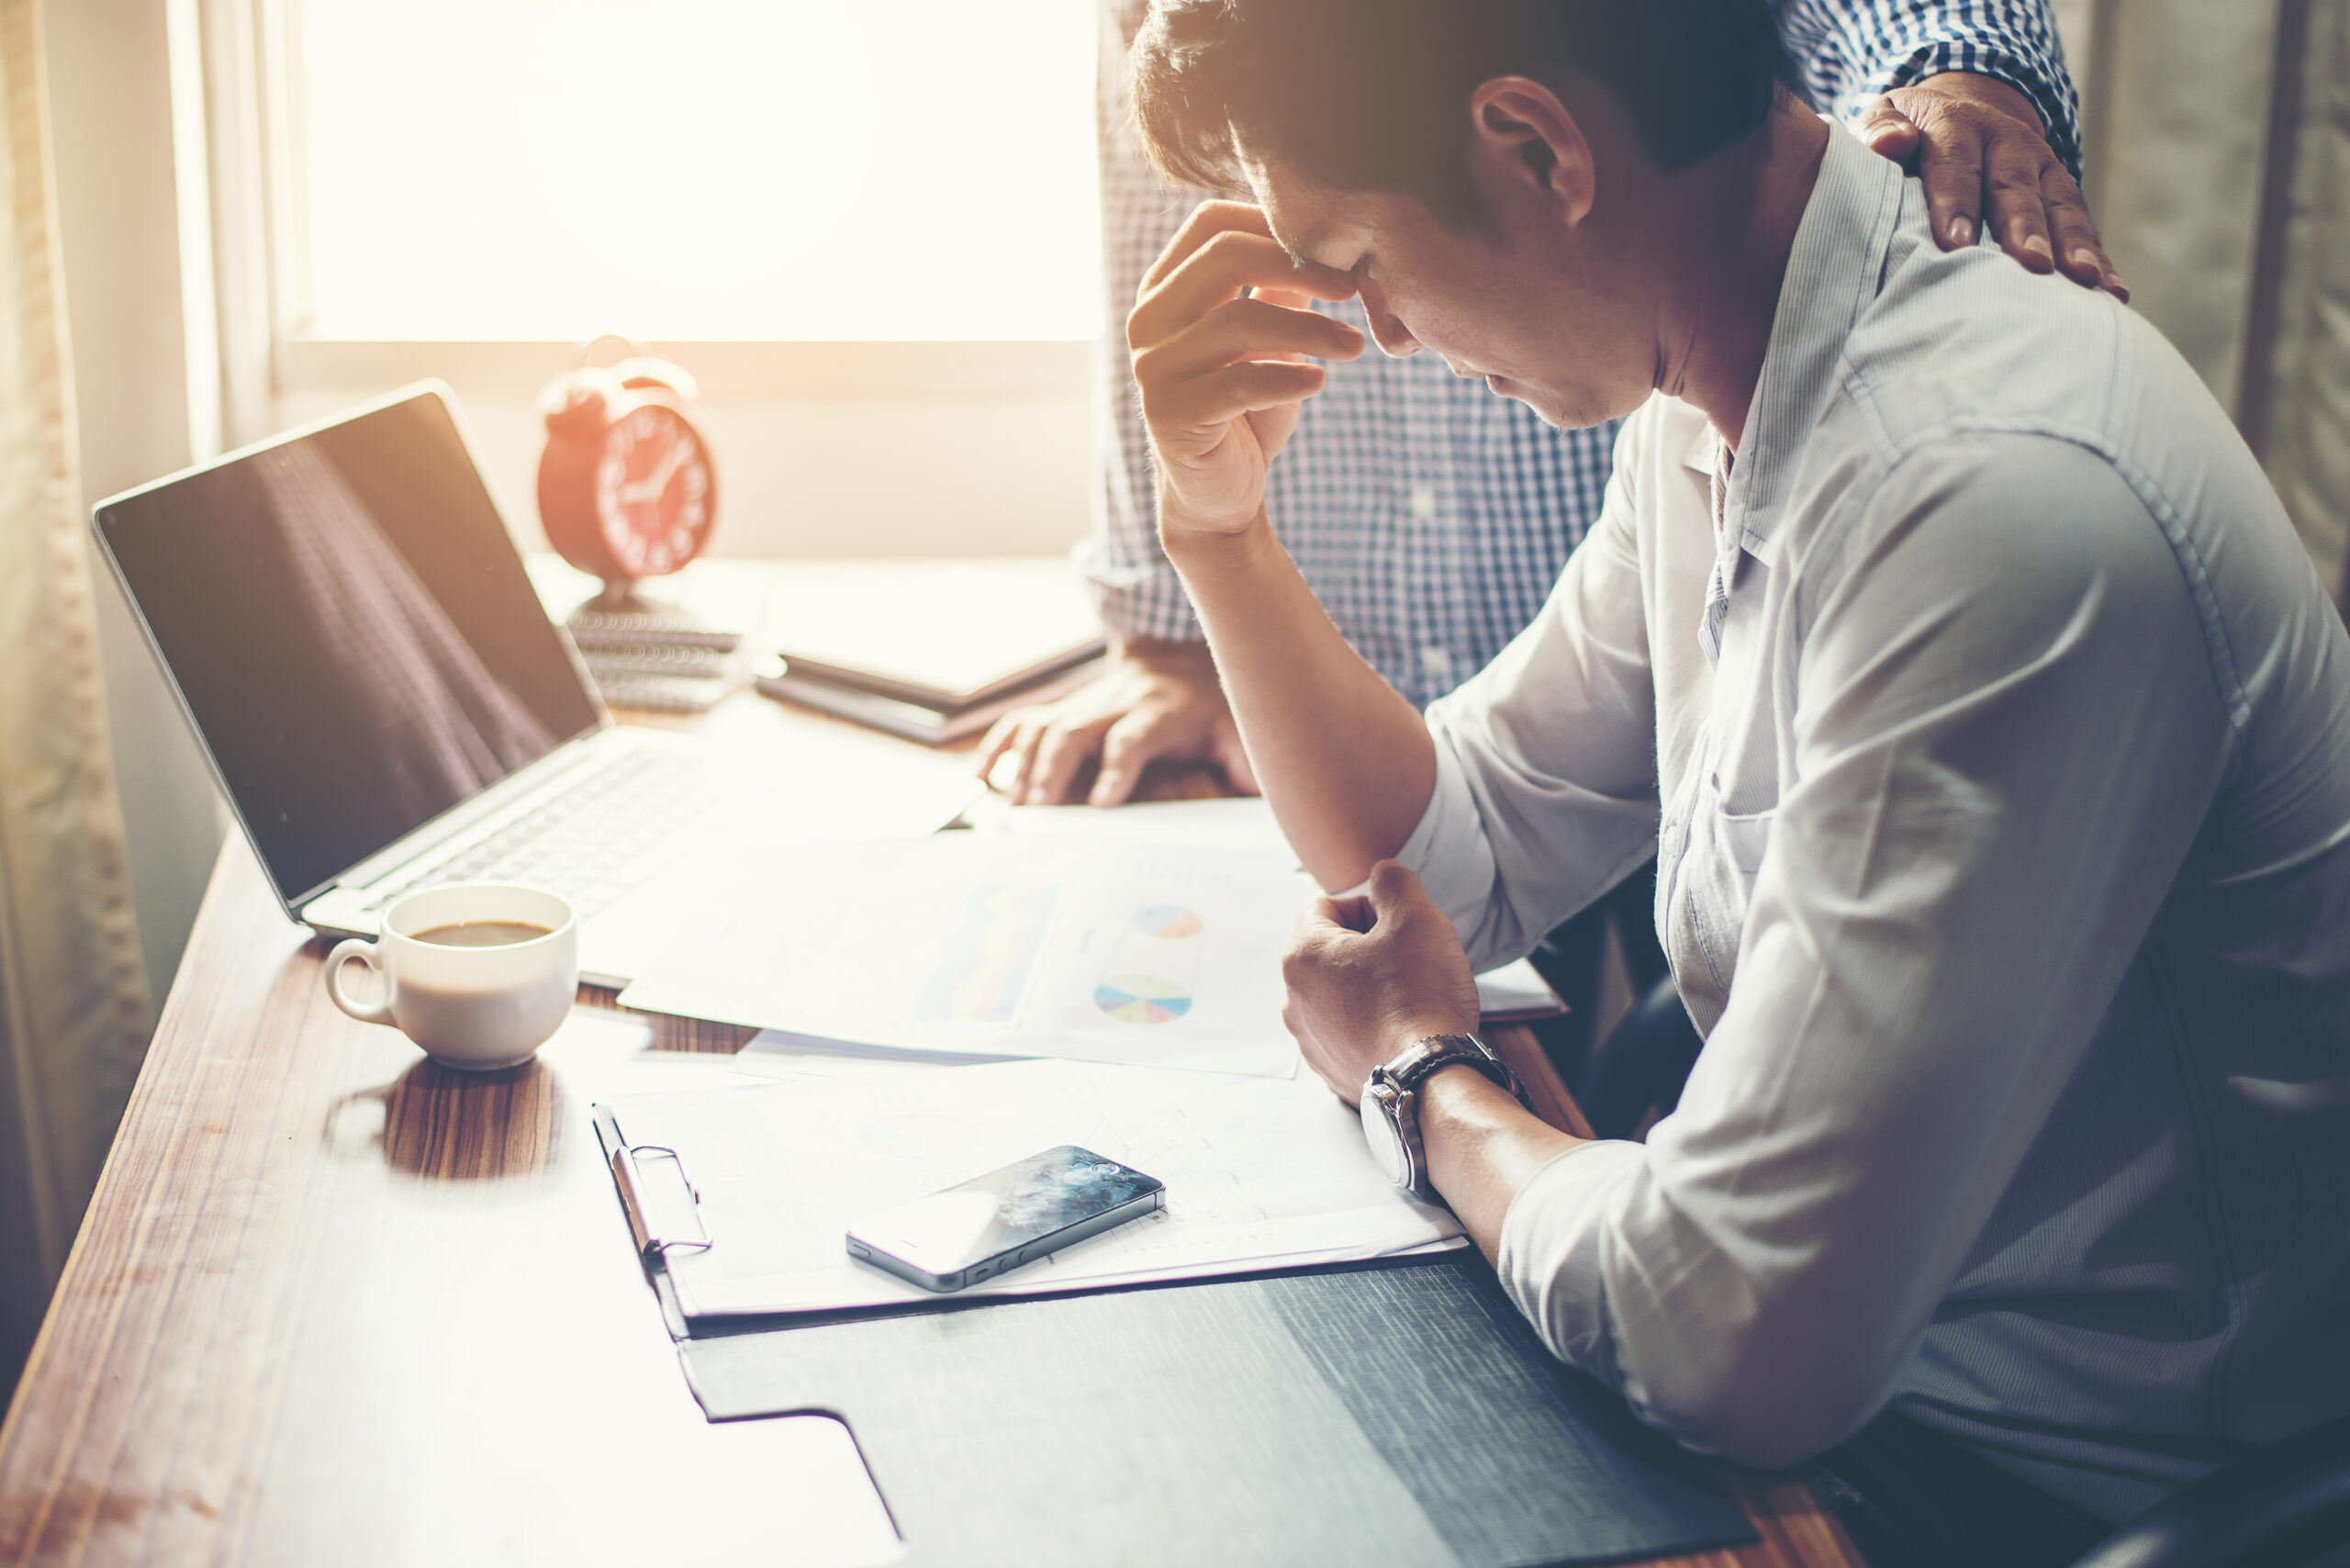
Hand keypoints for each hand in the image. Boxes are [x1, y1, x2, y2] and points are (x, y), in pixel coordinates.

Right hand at [974, 638, 1258, 805]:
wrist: (1179, 663)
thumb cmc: (1207, 709)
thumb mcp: (1236, 728)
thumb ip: (1244, 760)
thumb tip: (1259, 794)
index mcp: (1160, 713)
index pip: (1133, 738)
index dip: (1117, 768)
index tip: (1102, 803)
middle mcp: (1115, 704)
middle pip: (1074, 731)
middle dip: (1054, 771)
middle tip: (1040, 812)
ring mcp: (1085, 703)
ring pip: (1044, 725)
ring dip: (1025, 764)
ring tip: (1017, 808)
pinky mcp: (1064, 707)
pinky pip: (1024, 720)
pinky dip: (999, 746)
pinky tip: (985, 778)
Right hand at [1128, 201, 1363, 539]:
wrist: (1219, 493)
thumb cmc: (1245, 410)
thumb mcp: (1267, 339)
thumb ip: (1281, 289)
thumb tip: (1328, 240)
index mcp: (1164, 289)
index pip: (1210, 224)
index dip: (1271, 222)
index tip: (1329, 248)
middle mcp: (1149, 321)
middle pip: (1223, 258)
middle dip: (1298, 265)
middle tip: (1350, 287)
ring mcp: (1154, 368)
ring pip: (1239, 322)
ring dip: (1309, 329)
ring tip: (1353, 345)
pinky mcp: (1171, 414)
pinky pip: (1241, 382)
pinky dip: (1290, 377)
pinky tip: (1320, 381)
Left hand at [1281, 862, 1480, 1103]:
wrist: (1431, 1079)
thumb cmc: (1420, 996)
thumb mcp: (1416, 916)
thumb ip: (1394, 883)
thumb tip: (1382, 875)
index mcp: (1302, 955)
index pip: (1325, 907)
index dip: (1368, 909)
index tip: (1398, 928)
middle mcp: (1293, 1000)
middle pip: (1329, 952)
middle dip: (1368, 949)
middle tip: (1408, 961)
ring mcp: (1310, 1041)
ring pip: (1338, 994)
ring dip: (1368, 988)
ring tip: (1409, 997)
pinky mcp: (1331, 1072)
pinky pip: (1348, 1033)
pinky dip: (1370, 1026)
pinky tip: (1402, 1030)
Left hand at [1856, 73, 2125, 300]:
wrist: (1959, 110)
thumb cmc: (1907, 133)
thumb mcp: (1886, 118)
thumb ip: (1879, 132)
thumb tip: (1889, 145)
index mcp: (1957, 124)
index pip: (1955, 164)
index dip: (1956, 202)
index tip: (1955, 243)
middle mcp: (2007, 141)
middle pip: (2014, 186)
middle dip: (2024, 227)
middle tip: (2031, 264)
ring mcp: (2040, 167)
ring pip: (2058, 204)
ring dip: (2073, 243)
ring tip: (2083, 279)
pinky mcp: (2061, 193)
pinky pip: (2082, 225)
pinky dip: (2098, 257)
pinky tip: (2110, 292)